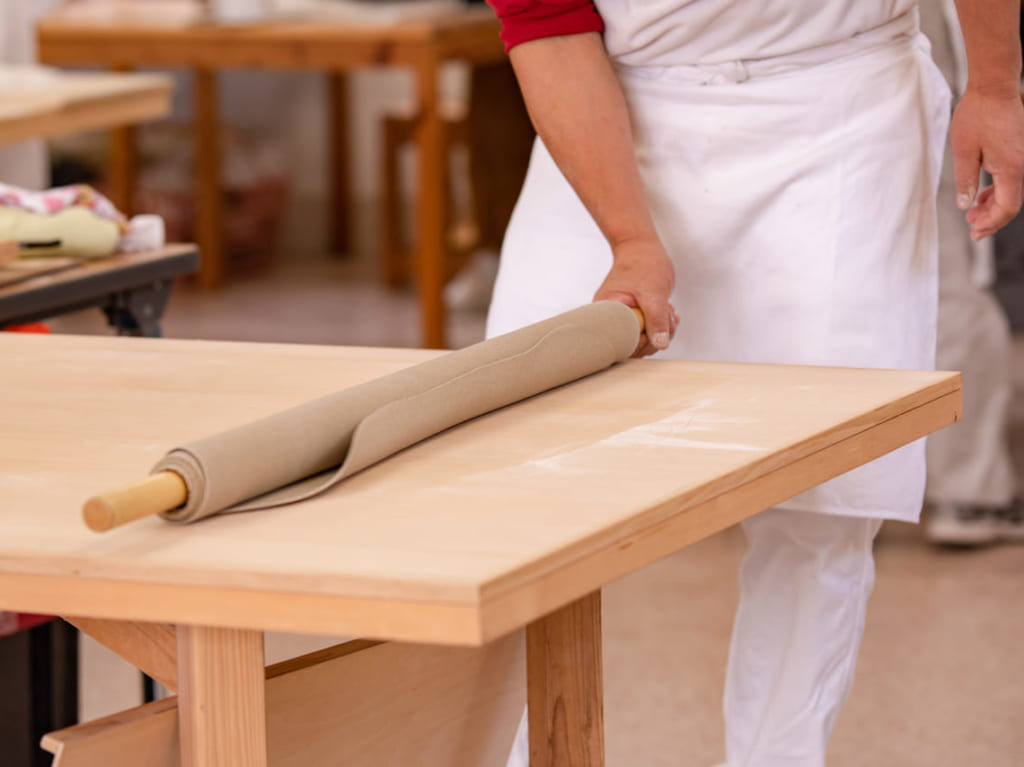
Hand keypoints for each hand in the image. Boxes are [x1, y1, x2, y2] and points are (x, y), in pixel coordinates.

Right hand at [594, 236, 678, 356]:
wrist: (641, 247)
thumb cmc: (642, 263)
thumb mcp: (653, 292)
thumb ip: (657, 320)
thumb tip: (661, 344)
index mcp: (606, 313)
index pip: (621, 343)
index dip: (643, 341)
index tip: (658, 325)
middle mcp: (610, 319)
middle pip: (631, 347)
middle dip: (655, 336)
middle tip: (668, 316)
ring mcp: (622, 319)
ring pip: (641, 341)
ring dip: (661, 331)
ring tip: (669, 312)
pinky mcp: (632, 318)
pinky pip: (646, 332)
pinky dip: (660, 326)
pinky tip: (669, 314)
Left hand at [951, 86, 1023, 240]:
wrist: (994, 88)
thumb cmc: (977, 115)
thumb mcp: (964, 151)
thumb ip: (965, 181)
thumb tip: (965, 205)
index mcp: (1012, 168)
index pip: (1008, 207)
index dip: (991, 223)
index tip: (974, 232)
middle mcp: (1023, 165)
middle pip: (1012, 203)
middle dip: (991, 219)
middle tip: (972, 229)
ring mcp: (1023, 158)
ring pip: (1012, 192)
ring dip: (993, 205)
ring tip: (972, 214)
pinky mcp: (1019, 152)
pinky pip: (1012, 179)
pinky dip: (997, 190)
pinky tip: (982, 195)